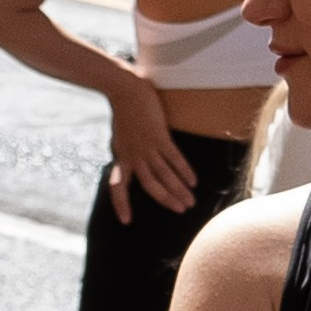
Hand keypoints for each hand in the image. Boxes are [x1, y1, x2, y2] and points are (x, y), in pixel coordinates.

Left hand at [108, 70, 197, 221]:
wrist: (124, 89)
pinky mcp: (159, 136)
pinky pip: (173, 158)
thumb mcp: (120, 137)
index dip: (121, 204)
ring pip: (164, 175)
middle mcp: (133, 156)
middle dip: (166, 199)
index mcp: (121, 157)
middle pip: (150, 185)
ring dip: (178, 189)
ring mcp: (146, 146)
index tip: (126, 220)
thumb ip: (126, 152)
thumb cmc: (123, 111)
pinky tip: (193, 181)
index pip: (117, 186)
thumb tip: (132, 163)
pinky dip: (184, 171)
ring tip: (190, 201)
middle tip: (181, 210)